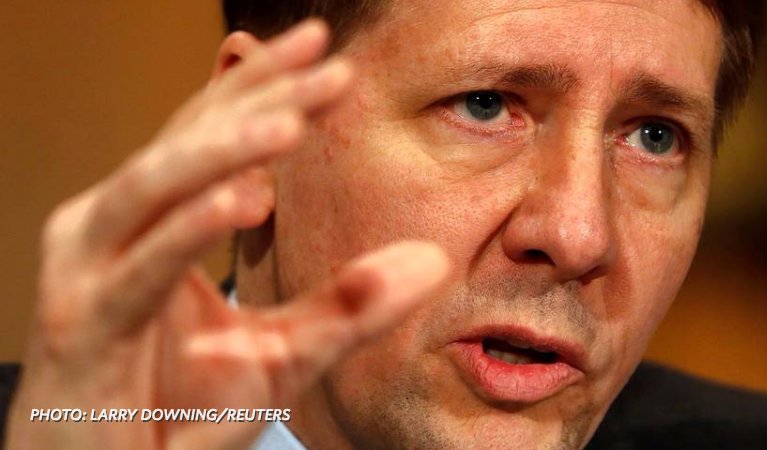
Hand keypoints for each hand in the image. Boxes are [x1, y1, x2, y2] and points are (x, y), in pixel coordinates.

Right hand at [6, 19, 448, 449]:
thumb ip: (349, 303)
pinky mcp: (84, 327)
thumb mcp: (283, 355)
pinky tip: (248, 196)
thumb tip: (432, 259)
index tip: (322, 46)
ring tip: (295, 118)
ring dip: (227, 147)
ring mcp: (90, 273)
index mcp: (152, 222)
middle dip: (259, 96)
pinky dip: (192, 229)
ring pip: (158, 186)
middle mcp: (111, 230)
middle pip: (188, 141)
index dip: (263, 86)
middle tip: (325, 53)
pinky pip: (144, 268)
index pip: (210, 134)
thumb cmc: (178, 419)